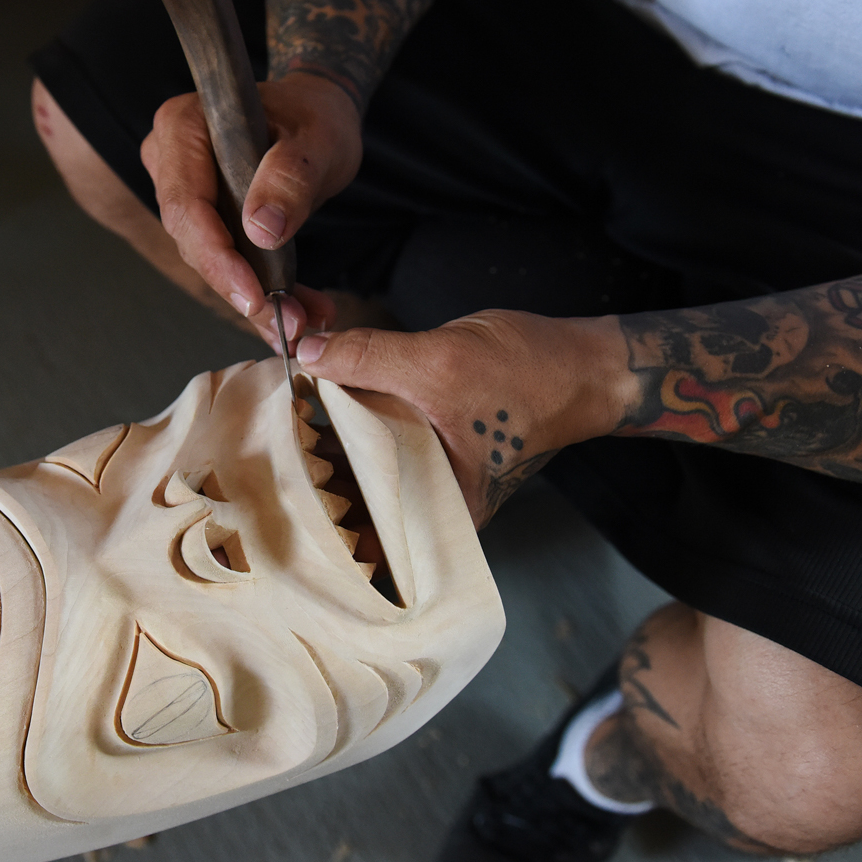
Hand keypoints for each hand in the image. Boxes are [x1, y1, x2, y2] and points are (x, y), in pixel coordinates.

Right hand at [141, 72, 361, 350]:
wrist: (317, 118)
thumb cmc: (313, 117)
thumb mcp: (317, 141)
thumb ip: (291, 178)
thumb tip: (261, 230)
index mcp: (184, 126)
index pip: (186, 203)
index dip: (217, 256)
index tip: (254, 295)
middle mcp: (170, 158)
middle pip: (191, 238)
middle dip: (239, 286)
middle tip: (289, 321)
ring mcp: (181, 189)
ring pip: (207, 257)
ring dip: (254, 295)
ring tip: (302, 318)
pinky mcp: (202, 218)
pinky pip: (223, 260)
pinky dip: (260, 289)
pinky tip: (294, 312)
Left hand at [296, 311, 633, 526]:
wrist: (587, 365)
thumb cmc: (531, 375)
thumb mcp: (440, 361)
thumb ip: (370, 357)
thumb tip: (308, 351)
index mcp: (438, 510)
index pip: (354, 507)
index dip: (310, 472)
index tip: (274, 433)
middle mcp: (432, 503)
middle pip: (353, 481)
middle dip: (315, 442)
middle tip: (277, 408)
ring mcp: (432, 474)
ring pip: (364, 452)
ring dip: (333, 419)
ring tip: (299, 393)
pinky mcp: (432, 444)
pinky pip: (382, 432)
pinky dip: (359, 408)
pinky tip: (333, 386)